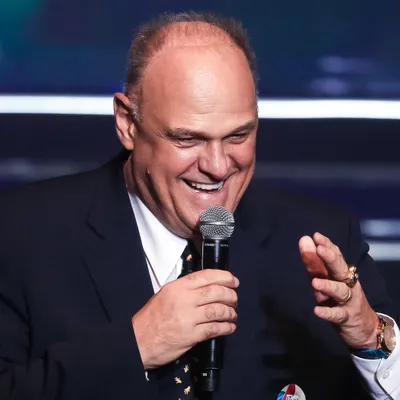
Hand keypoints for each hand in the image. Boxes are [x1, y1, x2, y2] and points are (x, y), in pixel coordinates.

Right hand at [131, 269, 238, 368]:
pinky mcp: (191, 335)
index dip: (224, 277)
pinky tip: (229, 327)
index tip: (233, 280)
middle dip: (230, 295)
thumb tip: (207, 286)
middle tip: (235, 299)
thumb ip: (185, 289)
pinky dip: (226, 327)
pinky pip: (215, 329)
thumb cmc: (152, 317)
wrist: (139, 339)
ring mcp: (188, 318)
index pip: (206, 276)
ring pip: (218, 310)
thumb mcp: (166, 294)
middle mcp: (184, 300)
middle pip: (216, 292)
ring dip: (230, 312)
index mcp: (178, 287)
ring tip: (233, 314)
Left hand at [299, 232, 378, 348]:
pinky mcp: (346, 318)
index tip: (316, 236)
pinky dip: (327, 312)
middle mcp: (347, 284)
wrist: (365, 328)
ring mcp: (348, 301)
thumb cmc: (340, 299)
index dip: (327, 245)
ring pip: (340, 291)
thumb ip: (315, 262)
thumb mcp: (328, 280)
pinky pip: (337, 315)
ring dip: (328, 285)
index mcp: (342, 273)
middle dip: (330, 258)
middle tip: (319, 249)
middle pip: (340, 269)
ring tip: (314, 282)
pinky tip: (316, 310)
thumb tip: (304, 239)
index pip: (336, 256)